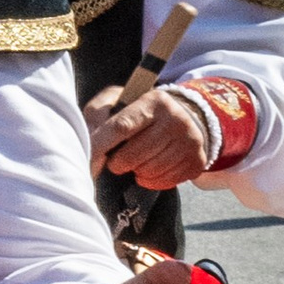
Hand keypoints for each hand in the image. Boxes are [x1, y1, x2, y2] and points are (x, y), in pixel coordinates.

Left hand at [81, 79, 217, 190]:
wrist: (184, 119)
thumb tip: (87, 142)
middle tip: (117, 160)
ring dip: (135, 171)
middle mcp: (176, 120)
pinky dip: (150, 180)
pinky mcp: (196, 162)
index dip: (100, 146)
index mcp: (155, 101)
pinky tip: (150, 168)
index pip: (121, 127)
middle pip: (133, 156)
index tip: (89, 159)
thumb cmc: (141, 114)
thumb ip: (98, 114)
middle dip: (117, 163)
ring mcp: (190, 142)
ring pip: (147, 171)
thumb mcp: (119, 102)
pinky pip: (162, 182)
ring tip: (137, 161)